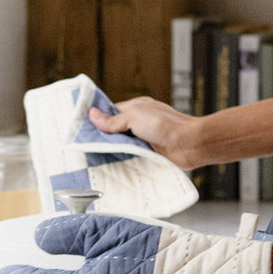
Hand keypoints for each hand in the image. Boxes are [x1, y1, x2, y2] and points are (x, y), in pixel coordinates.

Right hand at [88, 97, 202, 169]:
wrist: (189, 145)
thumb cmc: (166, 126)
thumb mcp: (135, 117)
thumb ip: (114, 120)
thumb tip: (93, 115)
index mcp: (138, 108)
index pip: (112, 112)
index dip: (99, 120)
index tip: (82, 128)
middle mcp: (141, 123)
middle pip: (116, 130)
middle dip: (103, 137)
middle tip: (84, 146)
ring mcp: (146, 139)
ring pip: (123, 145)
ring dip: (113, 150)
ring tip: (92, 157)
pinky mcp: (150, 154)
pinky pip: (132, 156)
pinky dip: (123, 160)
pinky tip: (111, 165)